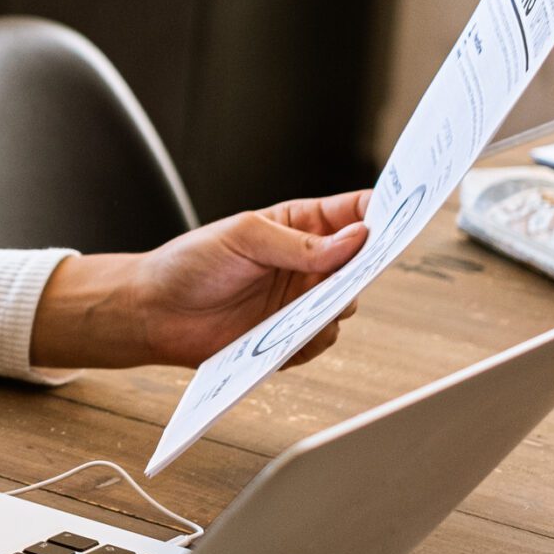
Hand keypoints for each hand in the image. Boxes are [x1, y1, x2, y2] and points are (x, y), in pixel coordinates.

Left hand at [30, 188, 371, 369]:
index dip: (380, 213)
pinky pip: (321, 341)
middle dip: (364, 267)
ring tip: (306, 308)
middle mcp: (306, 263)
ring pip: (345, 306)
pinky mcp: (289, 337)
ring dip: (333, 307)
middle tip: (356, 272)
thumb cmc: (189, 263)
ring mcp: (299, 301)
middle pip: (361, 263)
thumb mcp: (243, 237)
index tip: (400, 216)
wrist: (153, 312)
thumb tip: (356, 239)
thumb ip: (300, 243)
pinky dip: (310, 339)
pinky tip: (284, 335)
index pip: (353, 213)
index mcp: (298, 225)